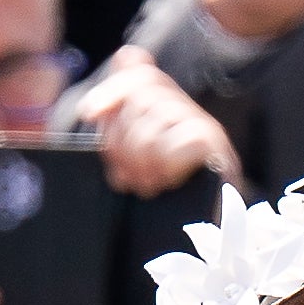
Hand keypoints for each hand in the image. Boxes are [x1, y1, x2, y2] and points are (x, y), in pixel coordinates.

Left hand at [51, 49, 234, 192]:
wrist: (208, 235)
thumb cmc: (164, 202)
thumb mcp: (132, 163)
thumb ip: (117, 130)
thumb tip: (98, 99)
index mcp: (164, 107)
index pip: (138, 69)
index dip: (112, 87)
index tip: (89, 114)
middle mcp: (185, 109)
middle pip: (140, 95)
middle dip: (121, 138)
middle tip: (124, 175)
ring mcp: (204, 124)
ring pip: (155, 120)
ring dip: (142, 159)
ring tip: (147, 184)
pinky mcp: (215, 146)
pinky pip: (177, 143)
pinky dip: (166, 166)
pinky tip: (169, 182)